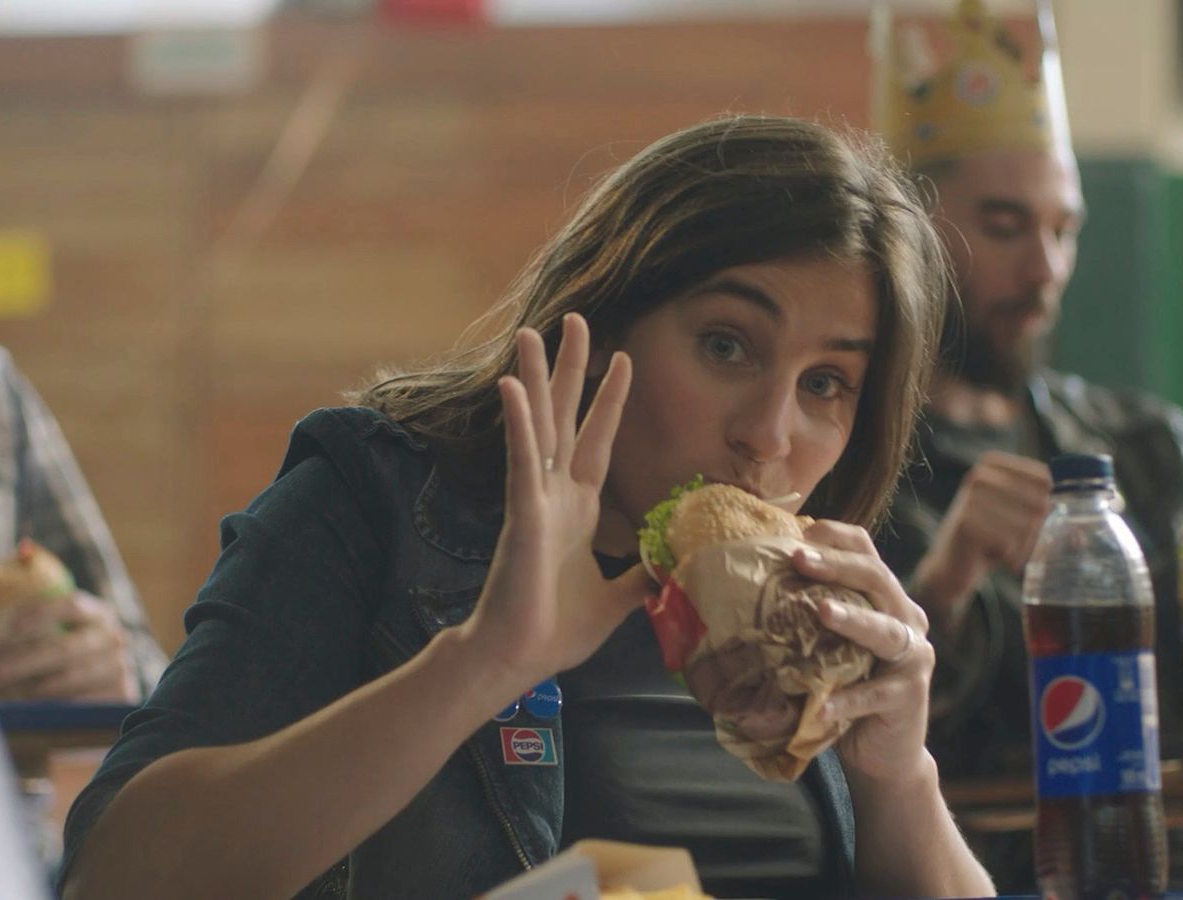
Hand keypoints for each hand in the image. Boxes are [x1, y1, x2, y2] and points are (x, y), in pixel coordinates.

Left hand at [0, 591, 140, 701]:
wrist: (92, 686)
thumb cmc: (55, 645)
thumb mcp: (46, 614)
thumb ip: (30, 578)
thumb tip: (23, 547)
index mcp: (95, 611)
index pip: (72, 605)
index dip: (43, 613)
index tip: (11, 624)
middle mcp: (112, 636)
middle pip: (67, 648)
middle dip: (27, 660)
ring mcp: (118, 667)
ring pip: (73, 677)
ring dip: (35, 686)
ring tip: (5, 690)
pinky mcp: (119, 695)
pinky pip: (84, 702)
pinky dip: (56, 706)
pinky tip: (32, 707)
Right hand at [458, 315, 647, 698]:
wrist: (519, 658)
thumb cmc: (555, 631)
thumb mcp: (616, 599)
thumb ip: (640, 578)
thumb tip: (672, 567)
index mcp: (577, 510)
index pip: (597, 442)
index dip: (609, 401)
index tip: (623, 359)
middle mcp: (554, 494)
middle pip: (565, 417)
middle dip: (571, 369)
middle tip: (575, 320)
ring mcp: (535, 499)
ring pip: (538, 425)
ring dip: (535, 379)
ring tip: (532, 333)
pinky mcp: (522, 512)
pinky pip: (521, 459)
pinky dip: (518, 423)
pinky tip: (510, 386)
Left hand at [791, 520, 934, 782]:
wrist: (883, 751)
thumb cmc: (847, 686)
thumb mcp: (829, 645)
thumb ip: (810, 615)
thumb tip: (750, 583)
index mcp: (886, 599)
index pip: (867, 553)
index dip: (837, 538)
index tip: (800, 530)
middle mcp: (907, 619)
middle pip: (877, 579)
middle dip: (836, 565)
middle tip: (798, 558)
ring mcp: (913, 658)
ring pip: (887, 631)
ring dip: (853, 620)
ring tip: (821, 612)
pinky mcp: (909, 697)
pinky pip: (875, 694)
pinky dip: (847, 699)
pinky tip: (821, 705)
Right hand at [912, 452, 1049, 630]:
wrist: (951, 568)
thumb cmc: (993, 539)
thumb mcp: (1020, 518)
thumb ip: (1055, 509)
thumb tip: (1105, 509)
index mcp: (993, 464)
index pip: (1047, 479)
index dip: (1060, 505)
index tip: (1058, 525)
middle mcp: (980, 475)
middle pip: (1040, 503)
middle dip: (1042, 531)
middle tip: (1028, 546)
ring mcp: (969, 498)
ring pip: (1028, 524)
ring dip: (1027, 547)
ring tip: (1011, 553)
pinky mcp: (966, 524)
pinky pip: (1010, 542)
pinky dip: (1012, 557)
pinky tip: (999, 559)